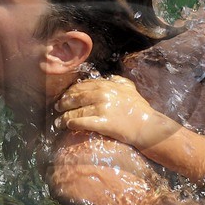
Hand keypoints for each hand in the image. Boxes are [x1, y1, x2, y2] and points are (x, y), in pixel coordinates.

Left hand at [56, 75, 178, 147]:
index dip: (71, 91)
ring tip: (58, 120)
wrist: (147, 126)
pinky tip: (67, 125)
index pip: (83, 85)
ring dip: (64, 116)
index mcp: (107, 85)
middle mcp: (102, 94)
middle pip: (75, 96)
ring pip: (76, 110)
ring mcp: (102, 108)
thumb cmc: (140, 109)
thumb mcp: (130, 89)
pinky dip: (71, 123)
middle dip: (64, 102)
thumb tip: (110, 78)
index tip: (66, 96)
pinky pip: (80, 122)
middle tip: (57, 107)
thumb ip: (119, 81)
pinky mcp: (102, 123)